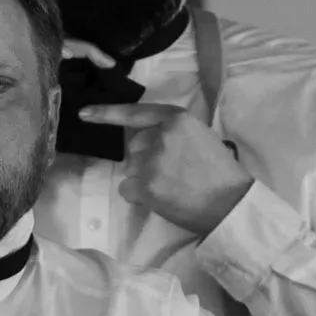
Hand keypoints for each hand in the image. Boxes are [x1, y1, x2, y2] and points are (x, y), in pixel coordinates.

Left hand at [77, 102, 252, 237]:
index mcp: (177, 118)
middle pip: (134, 146)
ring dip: (144, 179)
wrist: (231, 202)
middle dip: (145, 159)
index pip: (136, 112)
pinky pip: (128, 189)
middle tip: (173, 174)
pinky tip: (161, 198)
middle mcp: (161, 135)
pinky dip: (139, 196)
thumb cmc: (220, 172)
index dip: (107, 113)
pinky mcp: (147, 185)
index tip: (84, 114)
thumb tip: (145, 140)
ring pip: (130, 170)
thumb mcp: (200, 136)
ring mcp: (152, 161)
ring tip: (171, 188)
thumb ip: (173, 132)